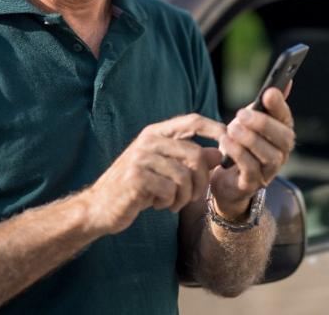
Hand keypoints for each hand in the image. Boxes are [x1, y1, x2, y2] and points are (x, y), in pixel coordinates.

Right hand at [83, 114, 224, 233]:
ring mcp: (141, 157)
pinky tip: (157, 205)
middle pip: (195, 155)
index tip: (229, 144)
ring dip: (184, 197)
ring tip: (172, 203)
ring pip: (185, 176)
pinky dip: (169, 202)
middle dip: (201, 182)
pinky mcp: (136, 177)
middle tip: (193, 197)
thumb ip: (190, 160)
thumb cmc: (136, 188)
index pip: (192, 121)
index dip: (215, 128)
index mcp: (156, 133)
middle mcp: (148, 140)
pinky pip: (170, 189)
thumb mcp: (165, 171)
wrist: (99, 207)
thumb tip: (219, 153)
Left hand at [211, 86, 294, 218]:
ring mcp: (268, 171)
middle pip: (284, 138)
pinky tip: (226, 142)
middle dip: (263, 124)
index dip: (280, 106)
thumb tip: (286, 81)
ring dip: (249, 140)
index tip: (268, 93)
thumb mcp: (249, 122)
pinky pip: (250, 169)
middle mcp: (281, 153)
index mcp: (281, 134)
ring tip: (232, 129)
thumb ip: (265, 105)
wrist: (225, 177)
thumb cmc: (240, 145)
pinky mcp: (252, 184)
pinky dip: (238, 154)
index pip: (286, 118)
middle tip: (241, 114)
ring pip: (269, 155)